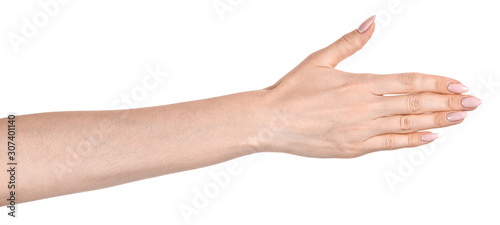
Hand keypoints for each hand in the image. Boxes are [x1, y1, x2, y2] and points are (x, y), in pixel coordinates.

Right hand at [260, 16, 480, 157]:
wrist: (271, 121)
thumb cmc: (292, 90)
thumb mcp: (320, 59)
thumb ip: (350, 42)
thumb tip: (371, 22)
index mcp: (359, 83)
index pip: (408, 81)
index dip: (437, 82)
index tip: (458, 84)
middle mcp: (364, 107)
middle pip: (415, 103)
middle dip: (447, 102)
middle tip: (472, 103)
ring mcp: (360, 130)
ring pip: (407, 124)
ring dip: (436, 121)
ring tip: (459, 118)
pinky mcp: (352, 148)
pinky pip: (389, 144)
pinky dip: (411, 140)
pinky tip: (429, 136)